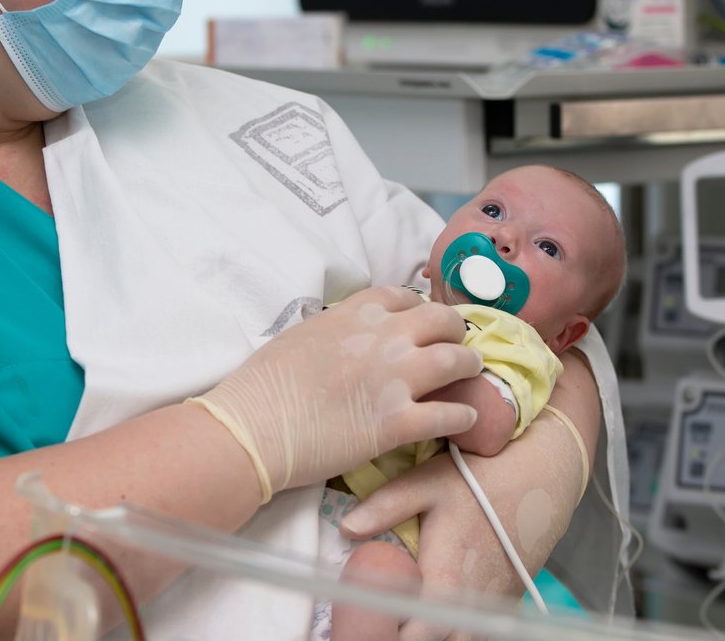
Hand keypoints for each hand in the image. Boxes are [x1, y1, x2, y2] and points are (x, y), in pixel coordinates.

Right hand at [189, 286, 480, 498]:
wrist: (253, 427)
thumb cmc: (263, 384)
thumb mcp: (300, 334)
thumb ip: (336, 328)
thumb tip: (349, 333)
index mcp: (355, 313)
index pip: (404, 296)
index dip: (419, 308)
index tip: (422, 322)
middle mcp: (383, 338)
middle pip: (442, 320)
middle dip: (454, 331)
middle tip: (456, 345)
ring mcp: (395, 379)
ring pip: (457, 360)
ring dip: (469, 366)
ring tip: (472, 374)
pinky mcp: (398, 423)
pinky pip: (450, 414)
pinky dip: (464, 415)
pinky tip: (468, 419)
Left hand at [339, 355, 597, 639]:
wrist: (545, 475)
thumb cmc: (481, 477)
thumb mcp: (428, 482)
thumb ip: (385, 506)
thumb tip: (346, 528)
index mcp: (447, 581)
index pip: (415, 636)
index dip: (388, 635)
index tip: (366, 624)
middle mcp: (473, 604)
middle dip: (407, 636)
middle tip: (381, 620)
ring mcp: (494, 606)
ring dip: (436, 632)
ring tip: (406, 616)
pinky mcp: (508, 602)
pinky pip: (478, 630)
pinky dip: (456, 628)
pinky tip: (435, 612)